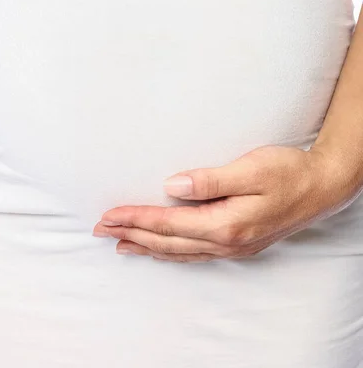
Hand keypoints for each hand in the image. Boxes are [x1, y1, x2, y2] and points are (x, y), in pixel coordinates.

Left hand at [93, 144, 362, 262]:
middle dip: (132, 234)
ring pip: (179, 251)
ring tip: (121, 243)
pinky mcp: (238, 242)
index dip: (136, 219)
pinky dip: (171, 252)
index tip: (108, 215)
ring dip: (147, 246)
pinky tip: (162, 250)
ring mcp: (233, 245)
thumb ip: (210, 180)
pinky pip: (194, 253)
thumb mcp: (251, 169)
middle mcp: (227, 241)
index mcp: (226, 223)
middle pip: (168, 241)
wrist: (321, 186)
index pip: (168, 224)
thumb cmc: (288, 172)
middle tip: (100, 229)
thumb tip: (171, 185)